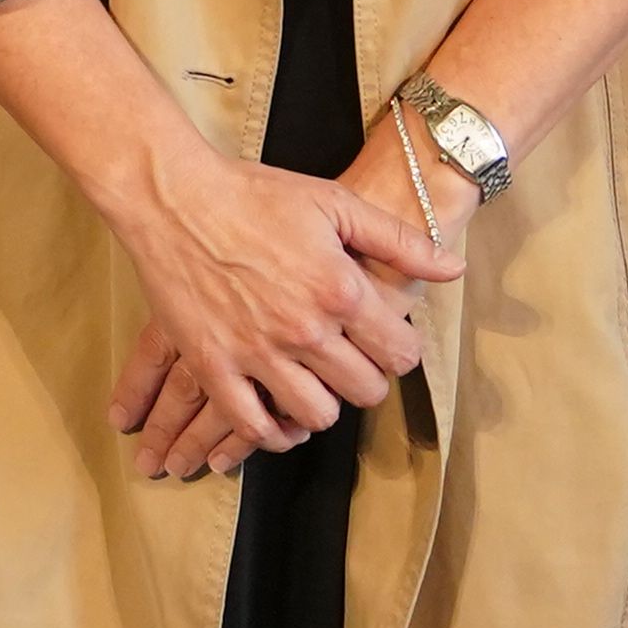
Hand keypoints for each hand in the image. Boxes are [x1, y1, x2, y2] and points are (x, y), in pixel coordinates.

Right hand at [92, 124, 458, 482]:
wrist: (173, 196)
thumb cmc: (254, 194)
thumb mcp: (334, 202)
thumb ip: (399, 239)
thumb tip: (454, 269)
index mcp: (340, 289)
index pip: (400, 354)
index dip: (400, 352)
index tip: (385, 343)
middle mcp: (305, 328)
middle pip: (364, 391)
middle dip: (366, 381)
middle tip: (351, 365)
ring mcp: (257, 351)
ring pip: (315, 416)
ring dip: (323, 407)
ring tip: (315, 386)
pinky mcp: (213, 365)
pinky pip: (252, 425)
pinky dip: (272, 433)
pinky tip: (277, 418)